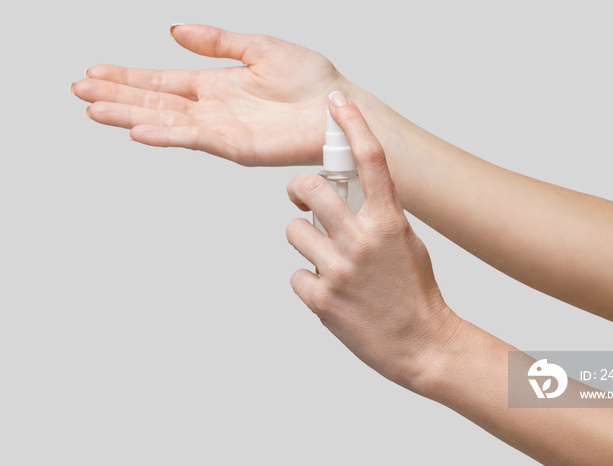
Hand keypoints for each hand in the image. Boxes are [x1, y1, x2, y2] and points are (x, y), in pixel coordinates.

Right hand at [70, 24, 346, 165]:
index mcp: (216, 84)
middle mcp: (213, 108)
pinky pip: (192, 138)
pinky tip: (137, 129)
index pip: (161, 81)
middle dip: (115, 96)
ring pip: (164, 120)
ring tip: (93, 110)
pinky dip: (164, 134)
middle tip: (79, 92)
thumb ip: (215, 42)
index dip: (127, 77)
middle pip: (153, 101)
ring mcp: (220, 128)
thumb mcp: (257, 47)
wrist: (337, 109)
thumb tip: (176, 31)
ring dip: (127, 115)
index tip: (95, 72)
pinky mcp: (234, 145)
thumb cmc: (311, 80)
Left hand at [286, 92, 464, 391]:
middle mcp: (363, 240)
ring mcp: (340, 270)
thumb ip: (380, 216)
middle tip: (302, 198)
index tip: (337, 102)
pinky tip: (331, 292)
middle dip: (299, 190)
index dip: (353, 124)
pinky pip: (296, 275)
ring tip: (326, 260)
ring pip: (294, 231)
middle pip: (310, 188)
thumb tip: (351, 197)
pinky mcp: (322, 300)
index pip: (371, 160)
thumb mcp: (408, 243)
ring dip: (305, 241)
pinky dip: (309, 281)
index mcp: (390, 221)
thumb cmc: (416, 292)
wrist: (422, 345)